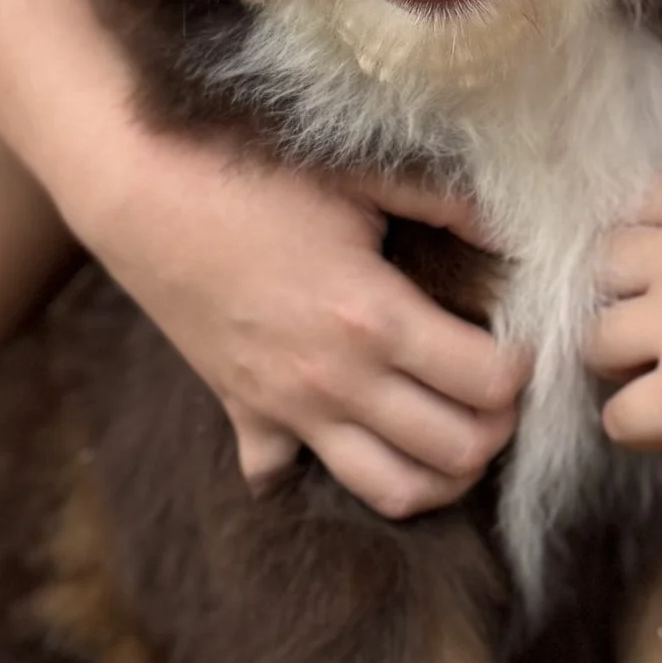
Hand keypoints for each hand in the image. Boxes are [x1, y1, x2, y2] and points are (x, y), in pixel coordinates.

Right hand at [78, 128, 526, 514]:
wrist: (137, 191)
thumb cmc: (248, 172)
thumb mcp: (358, 175)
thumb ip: (448, 202)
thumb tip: (518, 230)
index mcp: (374, 318)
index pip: (488, 383)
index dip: (524, 368)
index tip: (522, 341)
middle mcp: (335, 381)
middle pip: (455, 451)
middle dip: (497, 428)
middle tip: (499, 390)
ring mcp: (288, 408)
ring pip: (389, 490)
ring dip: (437, 475)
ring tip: (453, 430)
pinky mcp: (246, 413)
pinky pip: (286, 475)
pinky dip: (322, 470)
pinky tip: (350, 435)